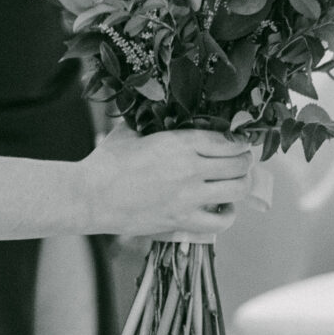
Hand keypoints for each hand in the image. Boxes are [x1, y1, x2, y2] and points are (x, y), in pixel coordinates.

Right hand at [80, 124, 252, 239]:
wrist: (88, 197)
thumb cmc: (106, 162)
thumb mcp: (132, 131)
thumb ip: (155, 122)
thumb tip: (166, 113)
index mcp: (180, 142)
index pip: (229, 140)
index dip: (241, 141)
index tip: (241, 142)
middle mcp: (190, 168)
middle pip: (239, 163)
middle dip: (245, 161)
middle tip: (241, 161)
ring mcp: (188, 197)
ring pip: (237, 189)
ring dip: (242, 184)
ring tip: (236, 182)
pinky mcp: (181, 221)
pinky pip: (221, 222)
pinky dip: (228, 215)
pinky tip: (224, 207)